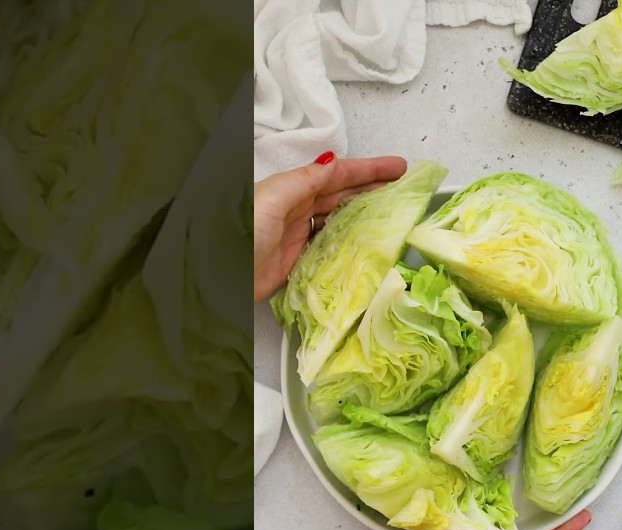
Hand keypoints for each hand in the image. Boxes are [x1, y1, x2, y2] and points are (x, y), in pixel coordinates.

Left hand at [253, 153, 407, 302]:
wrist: (218, 276)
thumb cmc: (239, 233)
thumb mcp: (273, 198)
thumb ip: (305, 181)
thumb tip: (334, 162)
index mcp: (290, 189)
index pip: (337, 174)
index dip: (368, 170)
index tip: (398, 167)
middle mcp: (295, 210)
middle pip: (341, 195)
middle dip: (372, 189)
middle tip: (403, 189)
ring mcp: (297, 237)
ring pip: (339, 220)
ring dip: (364, 214)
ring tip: (392, 213)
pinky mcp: (297, 263)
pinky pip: (330, 247)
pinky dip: (348, 243)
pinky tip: (366, 243)